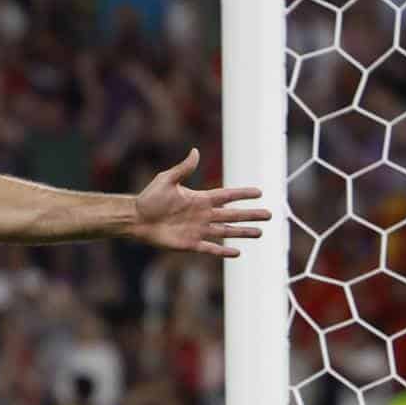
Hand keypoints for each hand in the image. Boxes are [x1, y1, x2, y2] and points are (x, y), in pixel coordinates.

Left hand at [130, 149, 270, 257]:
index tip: (259, 193)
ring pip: (226, 232)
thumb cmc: (149, 198)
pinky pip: (210, 248)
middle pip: (232, 215)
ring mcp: (198, 230)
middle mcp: (203, 215)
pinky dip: (223, 251)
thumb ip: (183, 168)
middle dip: (250, 215)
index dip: (242, 195)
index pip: (227, 196)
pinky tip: (237, 253)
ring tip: (260, 233)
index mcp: (200, 199)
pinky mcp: (190, 244)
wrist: (136, 219)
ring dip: (242, 232)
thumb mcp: (167, 180)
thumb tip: (195, 151)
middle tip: (269, 215)